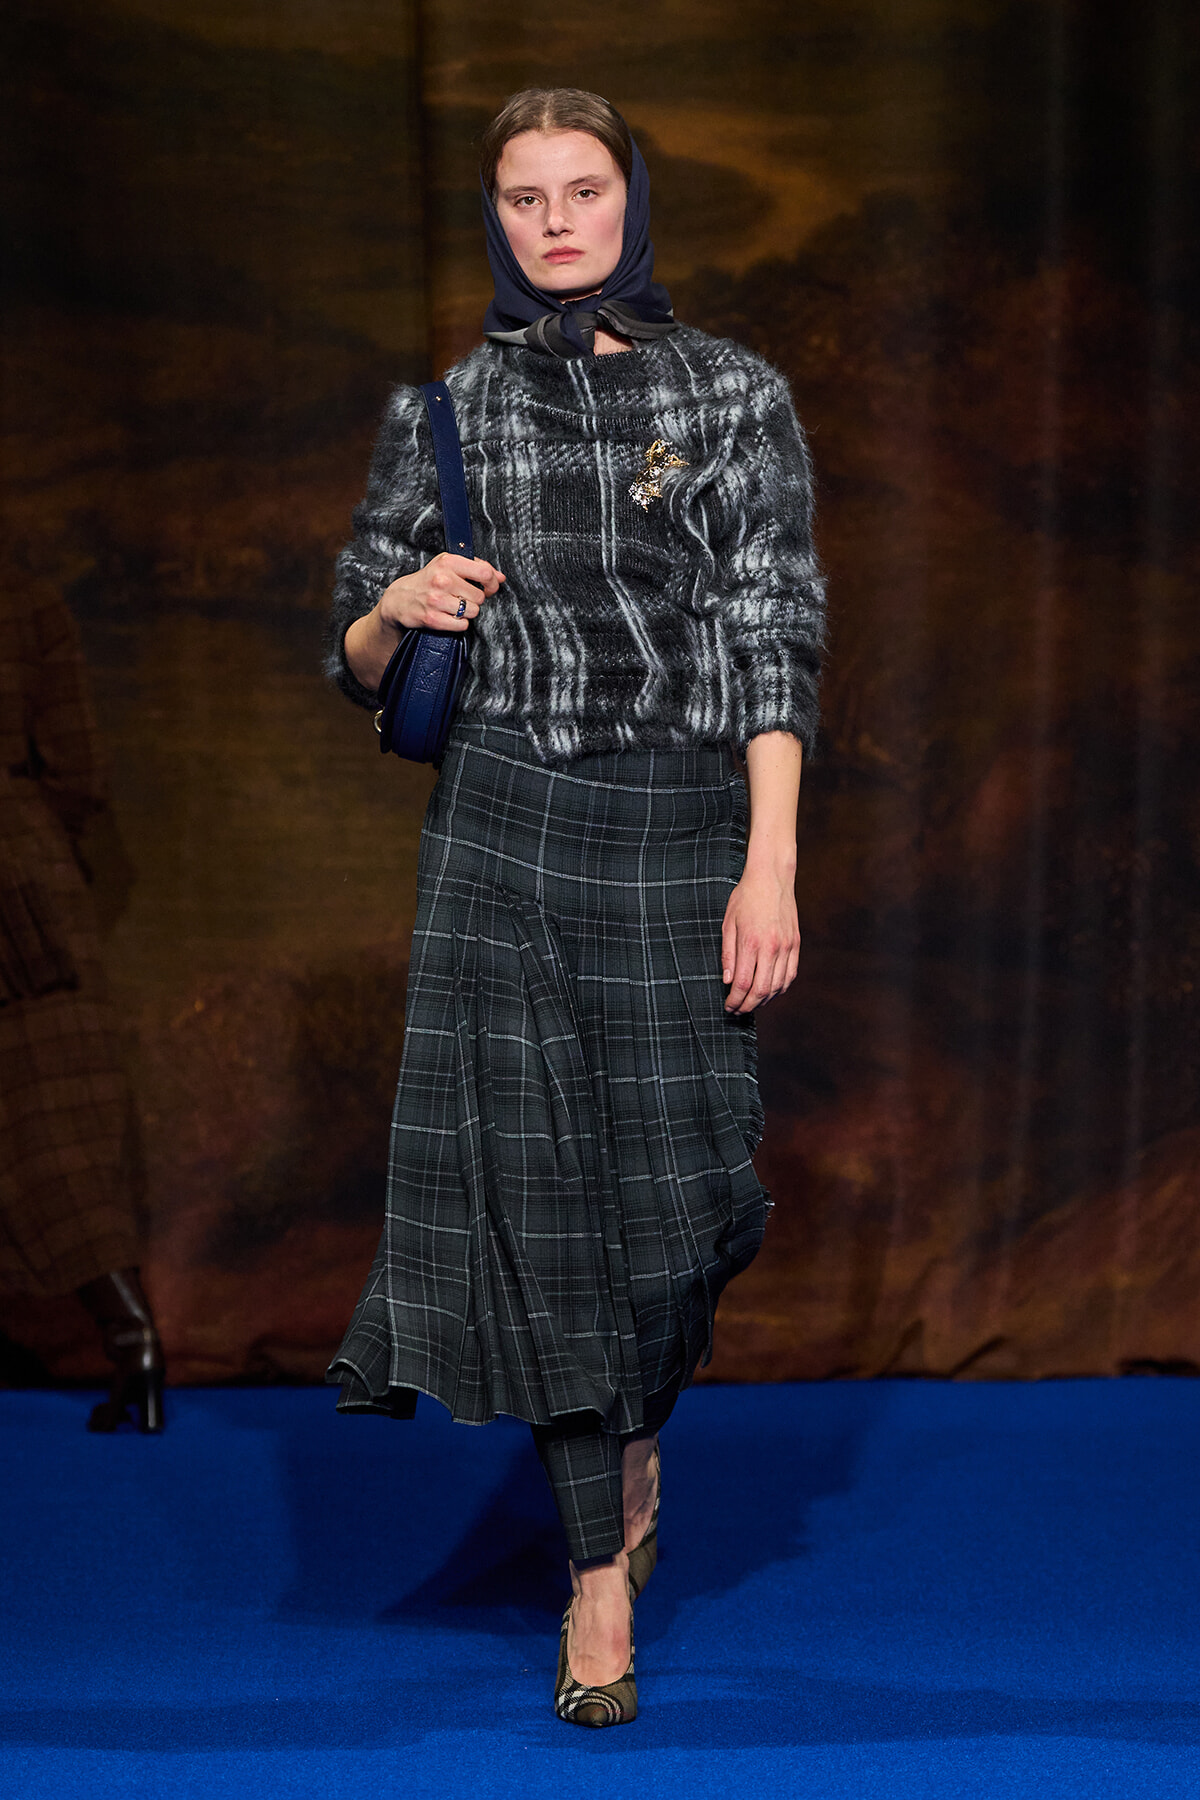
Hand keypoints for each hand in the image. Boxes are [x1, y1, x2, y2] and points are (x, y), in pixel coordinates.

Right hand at [378, 553, 504, 632]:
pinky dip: (459, 624)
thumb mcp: (448, 565)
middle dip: (475, 599)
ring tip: (454, 606)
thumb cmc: (428, 581)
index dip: (491, 582)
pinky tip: (448, 616)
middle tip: (462, 597)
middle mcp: (442, 579)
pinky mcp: (433, 618)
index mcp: (448, 562)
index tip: (489, 587)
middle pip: (480, 596)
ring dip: (467, 612)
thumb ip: (476, 568)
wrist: (400, 599)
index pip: (484, 572)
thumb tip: (501, 577)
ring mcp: (437, 600)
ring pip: (473, 611)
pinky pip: (462, 625)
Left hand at [720, 861, 800, 1012]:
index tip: (728, 1007)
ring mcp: (787, 947)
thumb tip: (727, 981)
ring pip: (778, 986)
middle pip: (761, 990)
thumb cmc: (745, 898)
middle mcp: (771, 948)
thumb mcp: (728, 923)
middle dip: (747, 1006)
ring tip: (751, 1003)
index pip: (742, 984)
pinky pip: (790, 975)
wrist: (772, 878)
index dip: (734, 1001)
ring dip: (764, 1000)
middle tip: (737, 1010)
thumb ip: (728, 954)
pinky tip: (770, 991)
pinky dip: (780, 989)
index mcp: (751, 942)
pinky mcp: (796, 944)